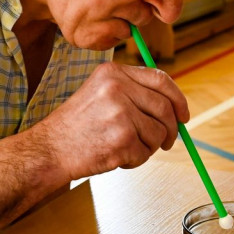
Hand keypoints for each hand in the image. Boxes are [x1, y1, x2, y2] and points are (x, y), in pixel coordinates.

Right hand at [35, 62, 188, 179]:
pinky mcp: (122, 139)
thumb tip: (174, 107)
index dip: (178, 99)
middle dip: (171, 130)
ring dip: (148, 147)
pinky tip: (115, 156)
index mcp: (113, 72)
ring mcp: (121, 114)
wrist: (49, 150)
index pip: (161, 79)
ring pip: (159, 133)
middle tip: (167, 142)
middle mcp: (118, 88)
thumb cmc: (75, 126)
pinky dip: (135, 160)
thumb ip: (133, 92)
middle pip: (165, 109)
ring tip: (124, 147)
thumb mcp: (100, 93)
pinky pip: (146, 153)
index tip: (183, 115)